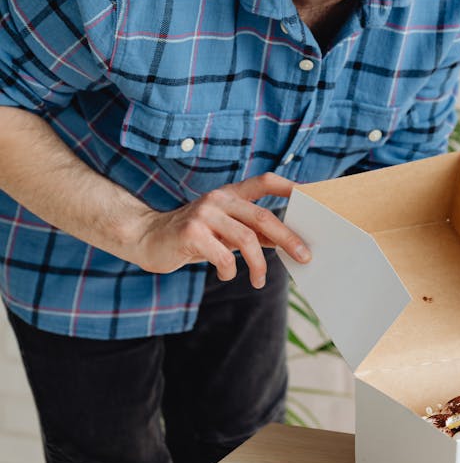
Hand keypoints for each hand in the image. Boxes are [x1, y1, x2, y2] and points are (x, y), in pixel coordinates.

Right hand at [130, 173, 309, 287]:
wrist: (146, 238)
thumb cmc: (192, 236)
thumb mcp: (224, 230)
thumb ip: (252, 231)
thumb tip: (287, 240)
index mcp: (229, 195)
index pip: (264, 181)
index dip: (288, 186)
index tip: (311, 195)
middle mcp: (218, 199)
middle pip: (263, 217)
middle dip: (288, 238)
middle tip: (304, 257)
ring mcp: (204, 214)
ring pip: (247, 239)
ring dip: (259, 264)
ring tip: (258, 281)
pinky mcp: (191, 233)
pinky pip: (223, 256)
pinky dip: (229, 270)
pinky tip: (225, 276)